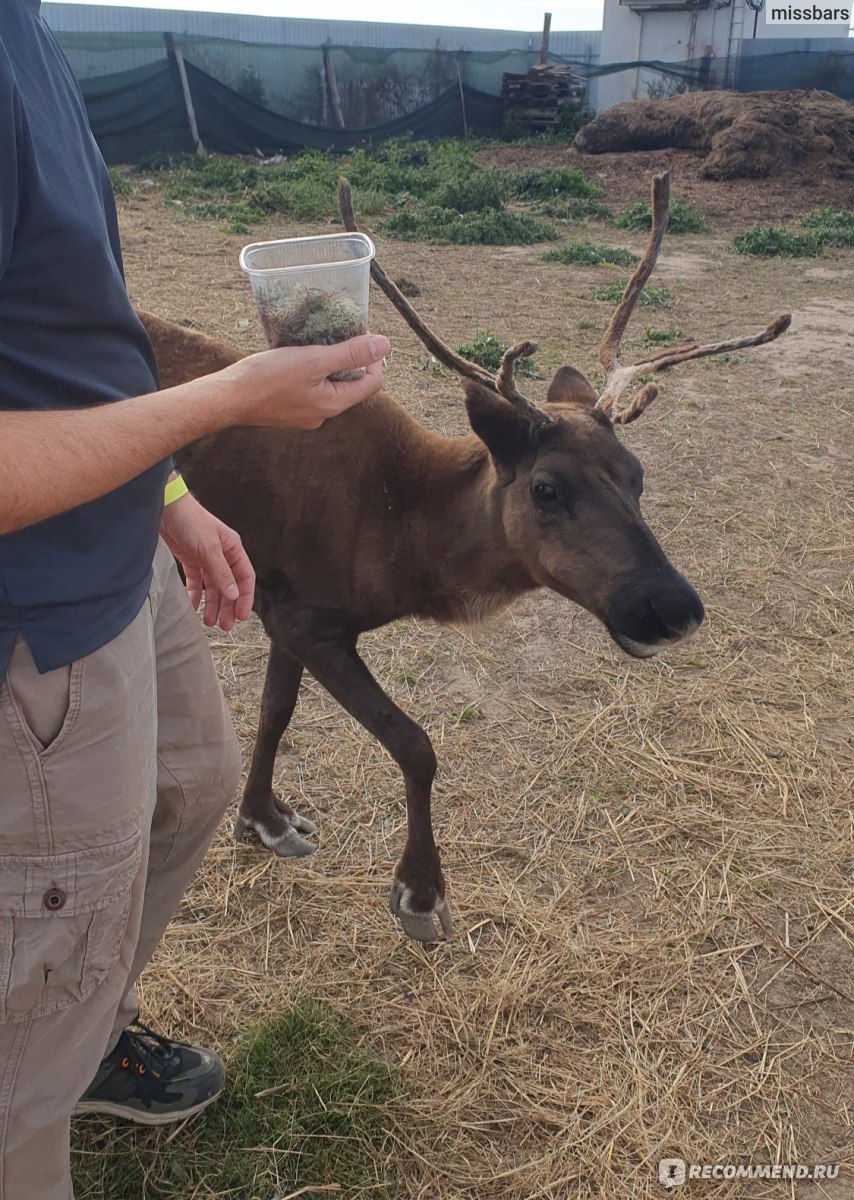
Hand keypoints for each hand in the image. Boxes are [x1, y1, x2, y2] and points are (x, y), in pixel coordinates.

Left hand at [159, 492, 254, 630]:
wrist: (165, 508)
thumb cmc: (190, 520)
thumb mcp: (209, 548)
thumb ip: (222, 572)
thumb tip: (234, 594)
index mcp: (233, 549)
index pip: (245, 578)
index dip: (245, 598)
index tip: (241, 616)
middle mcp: (222, 555)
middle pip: (229, 586)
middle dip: (228, 606)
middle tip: (224, 626)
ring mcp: (206, 558)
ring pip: (213, 587)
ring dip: (212, 605)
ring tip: (209, 622)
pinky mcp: (190, 560)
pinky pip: (196, 583)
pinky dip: (195, 595)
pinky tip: (193, 607)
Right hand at [222, 333, 389, 429]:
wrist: (228, 397)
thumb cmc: (268, 378)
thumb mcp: (313, 360)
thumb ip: (350, 353)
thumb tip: (384, 345)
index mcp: (333, 405)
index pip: (371, 383)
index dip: (373, 358)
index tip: (361, 335)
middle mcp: (322, 415)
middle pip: (350, 384)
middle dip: (348, 358)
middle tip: (336, 333)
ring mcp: (304, 414)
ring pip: (327, 385)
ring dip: (326, 363)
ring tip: (314, 342)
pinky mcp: (288, 409)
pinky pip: (309, 388)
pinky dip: (308, 371)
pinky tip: (295, 356)